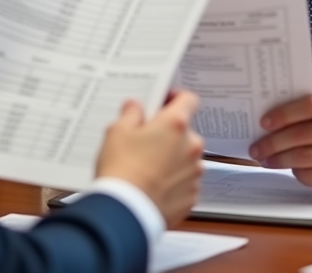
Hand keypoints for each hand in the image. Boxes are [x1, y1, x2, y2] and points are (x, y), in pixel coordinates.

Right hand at [96, 91, 204, 226]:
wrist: (126, 212)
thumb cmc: (121, 170)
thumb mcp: (117, 132)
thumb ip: (131, 114)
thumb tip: (135, 107)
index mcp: (175, 125)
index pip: (188, 99)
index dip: (175, 98)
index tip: (162, 102)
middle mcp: (191, 146)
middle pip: (184, 131)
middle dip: (167, 133)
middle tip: (144, 140)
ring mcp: (194, 173)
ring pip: (185, 158)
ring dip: (171, 158)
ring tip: (145, 167)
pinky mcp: (191, 196)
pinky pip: (183, 182)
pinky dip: (172, 182)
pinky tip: (152, 186)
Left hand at [248, 93, 311, 199]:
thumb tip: (274, 117)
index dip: (285, 113)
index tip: (265, 121)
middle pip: (304, 133)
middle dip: (274, 140)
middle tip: (257, 146)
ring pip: (304, 156)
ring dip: (279, 158)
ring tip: (265, 158)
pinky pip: (311, 175)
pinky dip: (296, 172)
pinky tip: (288, 168)